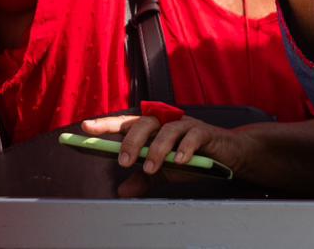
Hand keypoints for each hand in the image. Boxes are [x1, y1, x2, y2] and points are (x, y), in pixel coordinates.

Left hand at [81, 113, 246, 181]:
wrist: (227, 156)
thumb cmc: (193, 158)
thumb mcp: (164, 172)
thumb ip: (143, 179)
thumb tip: (122, 190)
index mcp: (154, 129)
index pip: (127, 124)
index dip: (107, 124)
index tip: (86, 128)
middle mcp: (167, 122)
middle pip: (145, 123)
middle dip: (132, 141)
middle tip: (125, 162)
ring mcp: (187, 125)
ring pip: (167, 129)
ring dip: (158, 149)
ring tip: (151, 168)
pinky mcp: (206, 132)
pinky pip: (193, 135)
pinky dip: (185, 148)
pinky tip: (180, 161)